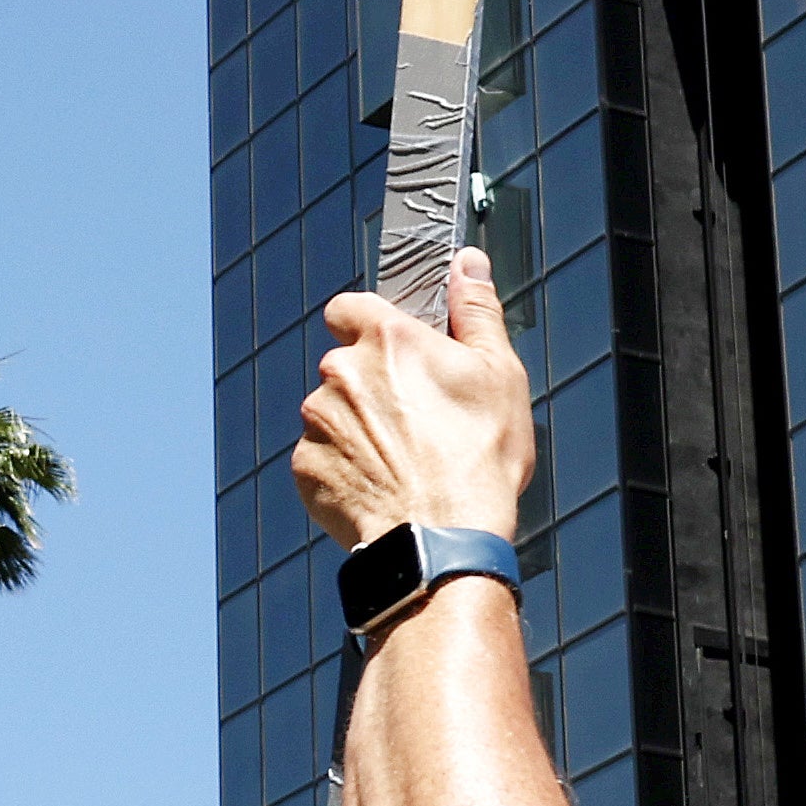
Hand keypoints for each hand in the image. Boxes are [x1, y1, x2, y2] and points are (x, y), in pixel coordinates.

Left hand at [296, 250, 536, 550]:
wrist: (444, 539)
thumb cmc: (478, 461)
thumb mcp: (499, 374)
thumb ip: (476, 311)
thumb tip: (468, 266)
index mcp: (388, 341)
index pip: (350, 307)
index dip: (369, 325)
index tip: (392, 349)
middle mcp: (341, 373)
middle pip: (343, 364)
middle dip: (370, 384)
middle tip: (414, 417)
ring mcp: (317, 422)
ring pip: (330, 412)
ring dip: (355, 427)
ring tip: (402, 458)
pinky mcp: (305, 467)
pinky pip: (319, 457)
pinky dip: (343, 467)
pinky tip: (381, 483)